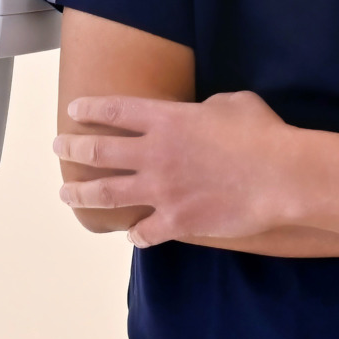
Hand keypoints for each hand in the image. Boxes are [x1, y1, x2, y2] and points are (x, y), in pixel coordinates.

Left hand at [55, 89, 299, 247]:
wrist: (281, 177)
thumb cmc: (262, 134)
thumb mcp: (232, 103)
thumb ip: (206, 107)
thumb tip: (203, 113)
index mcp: (165, 119)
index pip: (114, 110)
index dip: (90, 110)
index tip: (74, 111)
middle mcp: (153, 154)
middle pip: (97, 152)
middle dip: (71, 149)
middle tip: (58, 148)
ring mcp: (161, 190)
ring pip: (106, 194)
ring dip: (81, 194)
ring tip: (66, 195)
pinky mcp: (176, 221)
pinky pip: (144, 232)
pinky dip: (135, 234)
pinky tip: (132, 235)